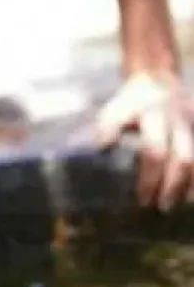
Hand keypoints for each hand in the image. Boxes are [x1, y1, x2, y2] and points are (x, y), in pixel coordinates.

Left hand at [97, 73, 193, 210]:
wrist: (158, 79)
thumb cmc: (131, 102)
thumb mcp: (115, 108)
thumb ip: (109, 126)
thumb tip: (101, 147)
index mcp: (154, 116)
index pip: (154, 152)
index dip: (149, 177)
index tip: (142, 198)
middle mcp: (178, 121)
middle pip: (182, 158)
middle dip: (172, 185)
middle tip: (161, 207)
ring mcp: (192, 125)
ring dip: (190, 184)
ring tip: (181, 204)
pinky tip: (192, 193)